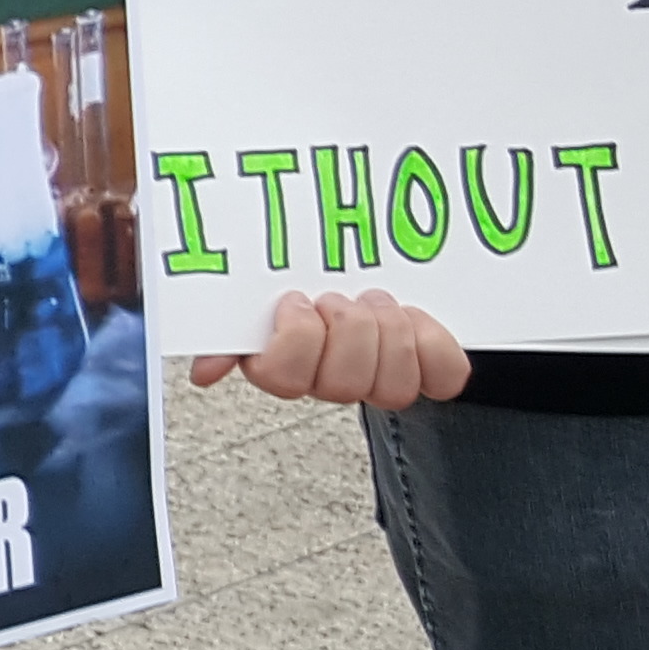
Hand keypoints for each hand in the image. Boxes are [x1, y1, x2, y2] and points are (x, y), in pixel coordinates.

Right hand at [187, 288, 472, 405]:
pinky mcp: (428, 369)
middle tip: (343, 297)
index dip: (297, 339)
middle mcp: (330, 379)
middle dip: (348, 329)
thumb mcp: (255, 292)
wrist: (364, 262)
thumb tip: (204, 373)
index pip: (283, 379)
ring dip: (389, 333)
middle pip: (340, 384)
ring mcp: (380, 378)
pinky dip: (436, 345)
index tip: (297, 300)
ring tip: (379, 302)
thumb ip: (226, 331)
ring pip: (391, 387)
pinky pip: (444, 377)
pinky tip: (417, 318)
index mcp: (283, 363)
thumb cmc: (306, 275)